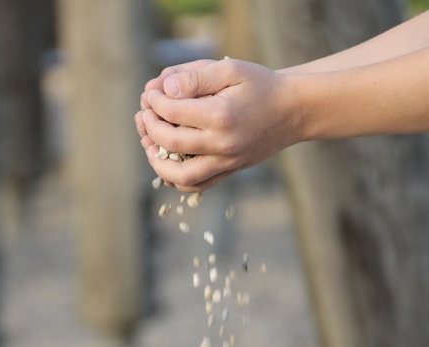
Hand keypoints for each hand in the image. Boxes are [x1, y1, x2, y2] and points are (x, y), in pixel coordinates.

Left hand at [136, 59, 302, 190]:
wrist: (292, 111)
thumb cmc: (262, 86)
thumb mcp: (231, 69)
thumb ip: (196, 77)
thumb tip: (164, 88)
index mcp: (221, 116)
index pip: (173, 112)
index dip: (155, 101)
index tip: (151, 94)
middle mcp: (223, 145)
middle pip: (171, 144)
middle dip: (150, 128)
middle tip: (144, 115)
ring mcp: (227, 163)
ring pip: (182, 177)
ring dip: (158, 163)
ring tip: (149, 145)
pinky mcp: (230, 171)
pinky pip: (199, 186)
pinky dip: (178, 180)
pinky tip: (168, 163)